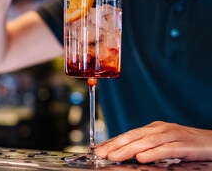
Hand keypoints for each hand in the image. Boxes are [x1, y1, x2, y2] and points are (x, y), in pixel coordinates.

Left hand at [95, 121, 211, 162]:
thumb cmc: (187, 143)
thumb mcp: (164, 142)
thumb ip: (147, 146)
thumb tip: (126, 153)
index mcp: (154, 128)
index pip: (129, 134)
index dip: (113, 141)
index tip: (98, 149)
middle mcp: (161, 129)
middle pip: (134, 136)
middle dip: (116, 145)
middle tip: (101, 154)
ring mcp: (173, 136)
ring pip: (146, 142)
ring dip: (128, 149)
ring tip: (114, 156)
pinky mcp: (185, 145)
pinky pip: (166, 149)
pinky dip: (153, 153)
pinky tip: (141, 158)